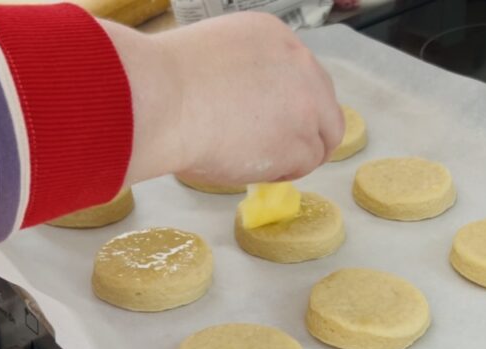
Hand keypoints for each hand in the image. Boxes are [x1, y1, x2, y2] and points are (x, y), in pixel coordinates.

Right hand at [102, 13, 343, 184]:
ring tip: (253, 160)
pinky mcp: (302, 142)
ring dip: (291, 156)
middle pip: (326, 109)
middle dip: (306, 133)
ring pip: (318, 142)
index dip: (292, 106)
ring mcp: (307, 105)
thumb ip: (248, 77)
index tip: (276, 122)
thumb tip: (253, 110)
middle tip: (278, 151)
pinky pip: (303, 166)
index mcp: (276, 38)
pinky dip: (280, 172)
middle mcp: (301, 65)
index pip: (305, 77)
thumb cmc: (167, 83)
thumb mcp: (216, 58)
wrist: (160, 100)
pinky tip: (251, 166)